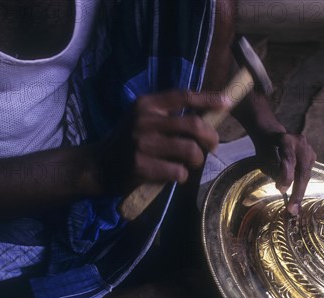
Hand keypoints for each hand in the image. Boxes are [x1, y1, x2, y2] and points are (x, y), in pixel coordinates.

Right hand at [97, 89, 227, 192]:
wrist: (96, 165)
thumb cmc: (128, 142)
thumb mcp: (142, 119)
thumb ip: (168, 116)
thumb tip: (207, 118)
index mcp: (146, 104)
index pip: (183, 96)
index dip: (208, 99)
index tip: (227, 102)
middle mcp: (145, 120)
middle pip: (194, 125)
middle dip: (211, 138)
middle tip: (212, 146)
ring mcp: (143, 144)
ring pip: (191, 151)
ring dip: (197, 160)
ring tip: (191, 163)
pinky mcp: (142, 166)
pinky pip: (178, 171)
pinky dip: (182, 175)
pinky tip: (174, 175)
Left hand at [253, 131, 315, 214]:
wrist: (272, 134)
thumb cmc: (265, 146)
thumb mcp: (264, 155)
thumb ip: (274, 169)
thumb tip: (283, 189)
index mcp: (287, 140)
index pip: (290, 160)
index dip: (287, 177)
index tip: (281, 190)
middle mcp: (301, 144)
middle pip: (303, 171)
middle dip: (298, 192)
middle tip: (293, 208)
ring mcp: (309, 149)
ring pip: (306, 174)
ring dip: (300, 192)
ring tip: (295, 207)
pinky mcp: (312, 156)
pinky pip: (307, 174)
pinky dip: (302, 186)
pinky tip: (297, 198)